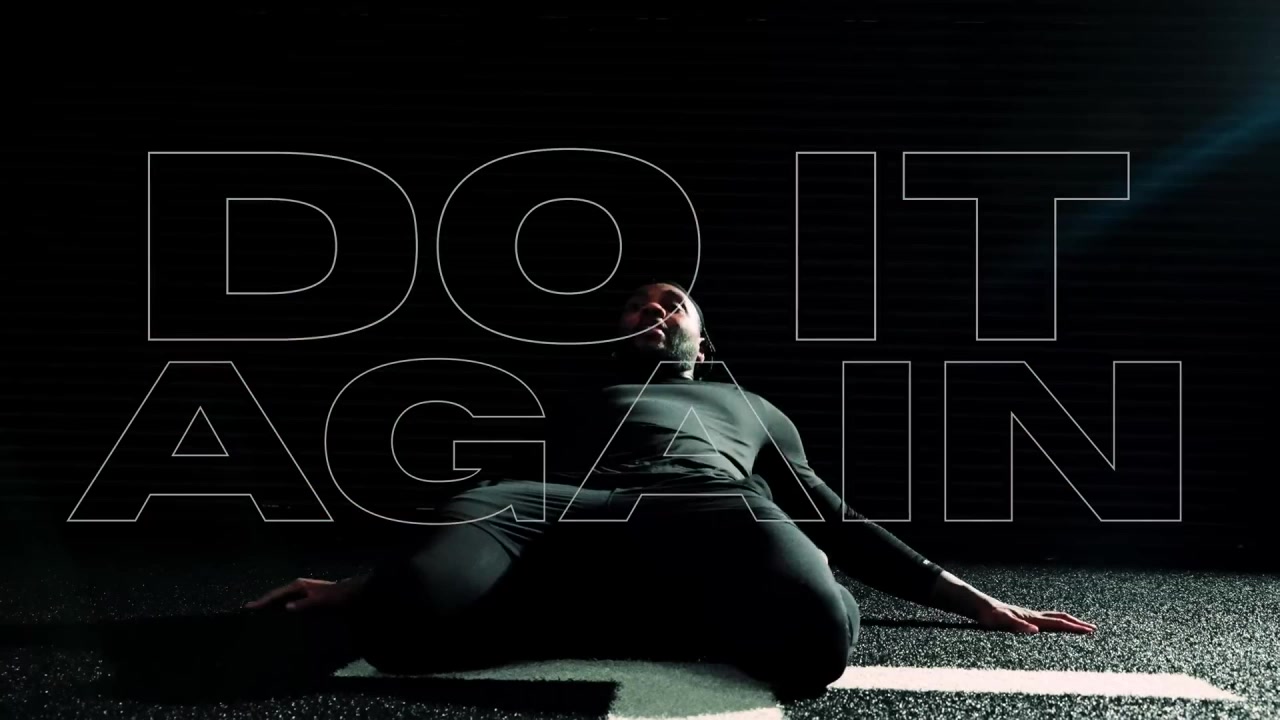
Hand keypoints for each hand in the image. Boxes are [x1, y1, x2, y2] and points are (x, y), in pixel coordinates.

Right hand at [244, 576, 364, 611]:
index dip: (262, 601)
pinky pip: (290, 605)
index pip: (275, 594)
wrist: (354, 596)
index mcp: (299, 586)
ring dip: (272, 608)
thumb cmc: (336, 597)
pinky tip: (280, 619)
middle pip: (277, 597)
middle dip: (264, 604)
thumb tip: (286, 608)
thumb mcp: (321, 601)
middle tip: (249, 612)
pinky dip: (282, 611)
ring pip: (283, 601)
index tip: (248, 607)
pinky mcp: (308, 601)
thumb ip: (304, 604)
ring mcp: (303, 594)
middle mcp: (299, 588)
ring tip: (260, 616)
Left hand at [975, 601, 1096, 634]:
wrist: (979, 606)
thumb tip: (1035, 631)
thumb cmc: (989, 615)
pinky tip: (1056, 627)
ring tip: (1080, 626)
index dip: (1074, 628)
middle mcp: (1033, 616)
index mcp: (1032, 618)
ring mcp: (1029, 616)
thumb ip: (1017, 626)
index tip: (1090, 631)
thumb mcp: (1001, 622)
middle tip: (1093, 628)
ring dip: (1069, 621)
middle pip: (1060, 618)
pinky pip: (1046, 620)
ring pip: (1054, 618)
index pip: (1058, 624)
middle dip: (1077, 623)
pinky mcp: (1024, 618)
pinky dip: (1057, 623)